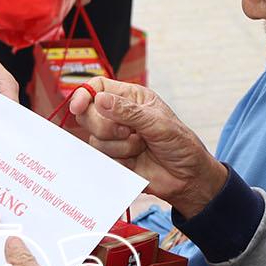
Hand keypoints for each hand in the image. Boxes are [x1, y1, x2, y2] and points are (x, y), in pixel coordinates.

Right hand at [67, 80, 226, 217]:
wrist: (187, 177)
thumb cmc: (180, 143)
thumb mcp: (157, 123)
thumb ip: (128, 111)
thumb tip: (99, 99)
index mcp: (130, 97)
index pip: (98, 87)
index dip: (84, 95)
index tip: (78, 107)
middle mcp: (119, 115)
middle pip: (89, 114)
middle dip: (106, 126)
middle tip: (128, 131)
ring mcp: (115, 138)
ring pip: (94, 140)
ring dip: (119, 146)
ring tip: (141, 147)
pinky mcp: (114, 159)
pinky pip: (102, 159)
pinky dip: (119, 161)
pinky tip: (136, 161)